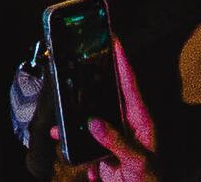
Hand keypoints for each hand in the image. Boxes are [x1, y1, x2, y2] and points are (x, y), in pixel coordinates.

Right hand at [72, 44, 162, 181]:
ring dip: (75, 117)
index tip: (114, 39)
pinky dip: (72, 140)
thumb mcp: (137, 162)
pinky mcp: (103, 150)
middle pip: (107, 93)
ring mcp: (114, 136)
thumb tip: (93, 122)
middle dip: (91, 81)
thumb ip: (117, 142)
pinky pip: (83, 139)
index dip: (122, 61)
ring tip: (60, 114)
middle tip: (79, 59)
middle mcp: (127, 123)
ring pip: (90, 116)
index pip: (130, 84)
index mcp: (141, 120)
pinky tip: (64, 141)